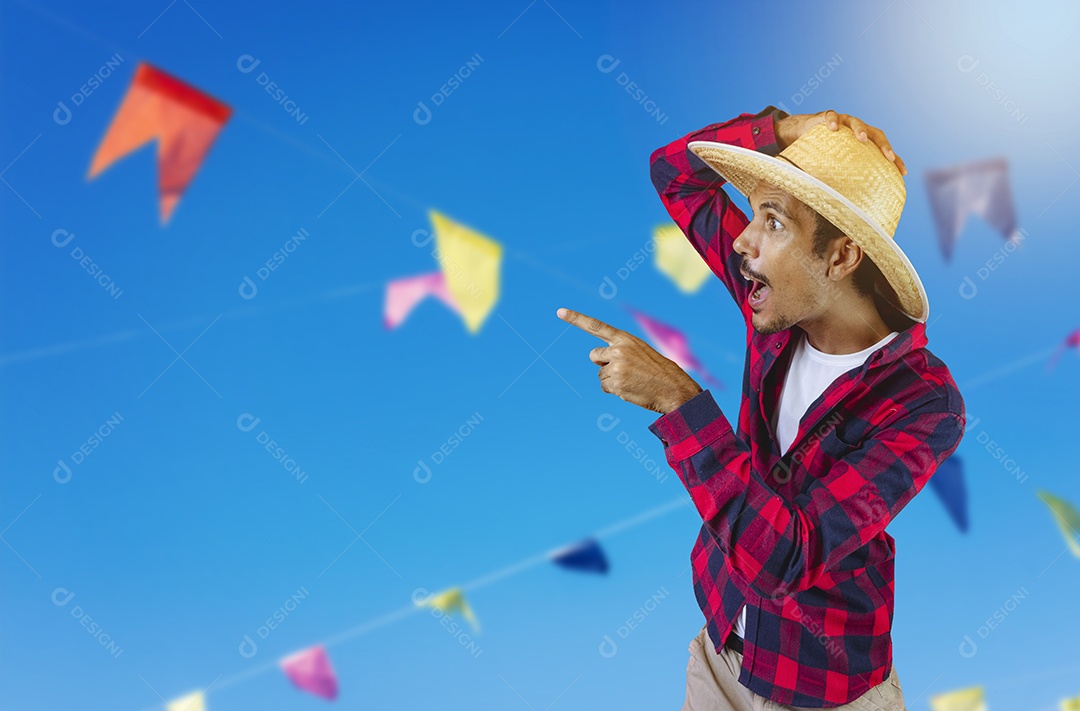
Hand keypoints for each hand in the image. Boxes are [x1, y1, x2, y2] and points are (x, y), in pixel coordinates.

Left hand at [556, 307, 702, 413]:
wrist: (673, 388)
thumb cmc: (657, 370)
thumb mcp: (640, 351)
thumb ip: (619, 350)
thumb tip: (597, 360)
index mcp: (625, 338)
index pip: (596, 326)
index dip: (576, 319)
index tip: (559, 312)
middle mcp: (618, 350)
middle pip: (594, 356)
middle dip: (603, 363)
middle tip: (624, 369)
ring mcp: (616, 367)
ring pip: (600, 375)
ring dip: (612, 379)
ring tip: (632, 380)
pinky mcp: (616, 383)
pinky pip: (605, 387)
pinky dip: (615, 390)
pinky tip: (631, 389)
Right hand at [775, 110, 905, 175]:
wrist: (801, 132)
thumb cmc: (820, 152)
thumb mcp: (834, 166)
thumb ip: (842, 180)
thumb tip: (845, 209)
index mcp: (863, 142)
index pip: (883, 149)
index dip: (894, 159)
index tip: (903, 173)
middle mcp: (856, 130)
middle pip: (876, 134)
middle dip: (883, 145)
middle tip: (889, 157)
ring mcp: (842, 121)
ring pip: (855, 122)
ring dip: (860, 130)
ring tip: (862, 138)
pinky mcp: (826, 117)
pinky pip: (830, 116)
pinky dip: (832, 121)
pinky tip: (832, 129)